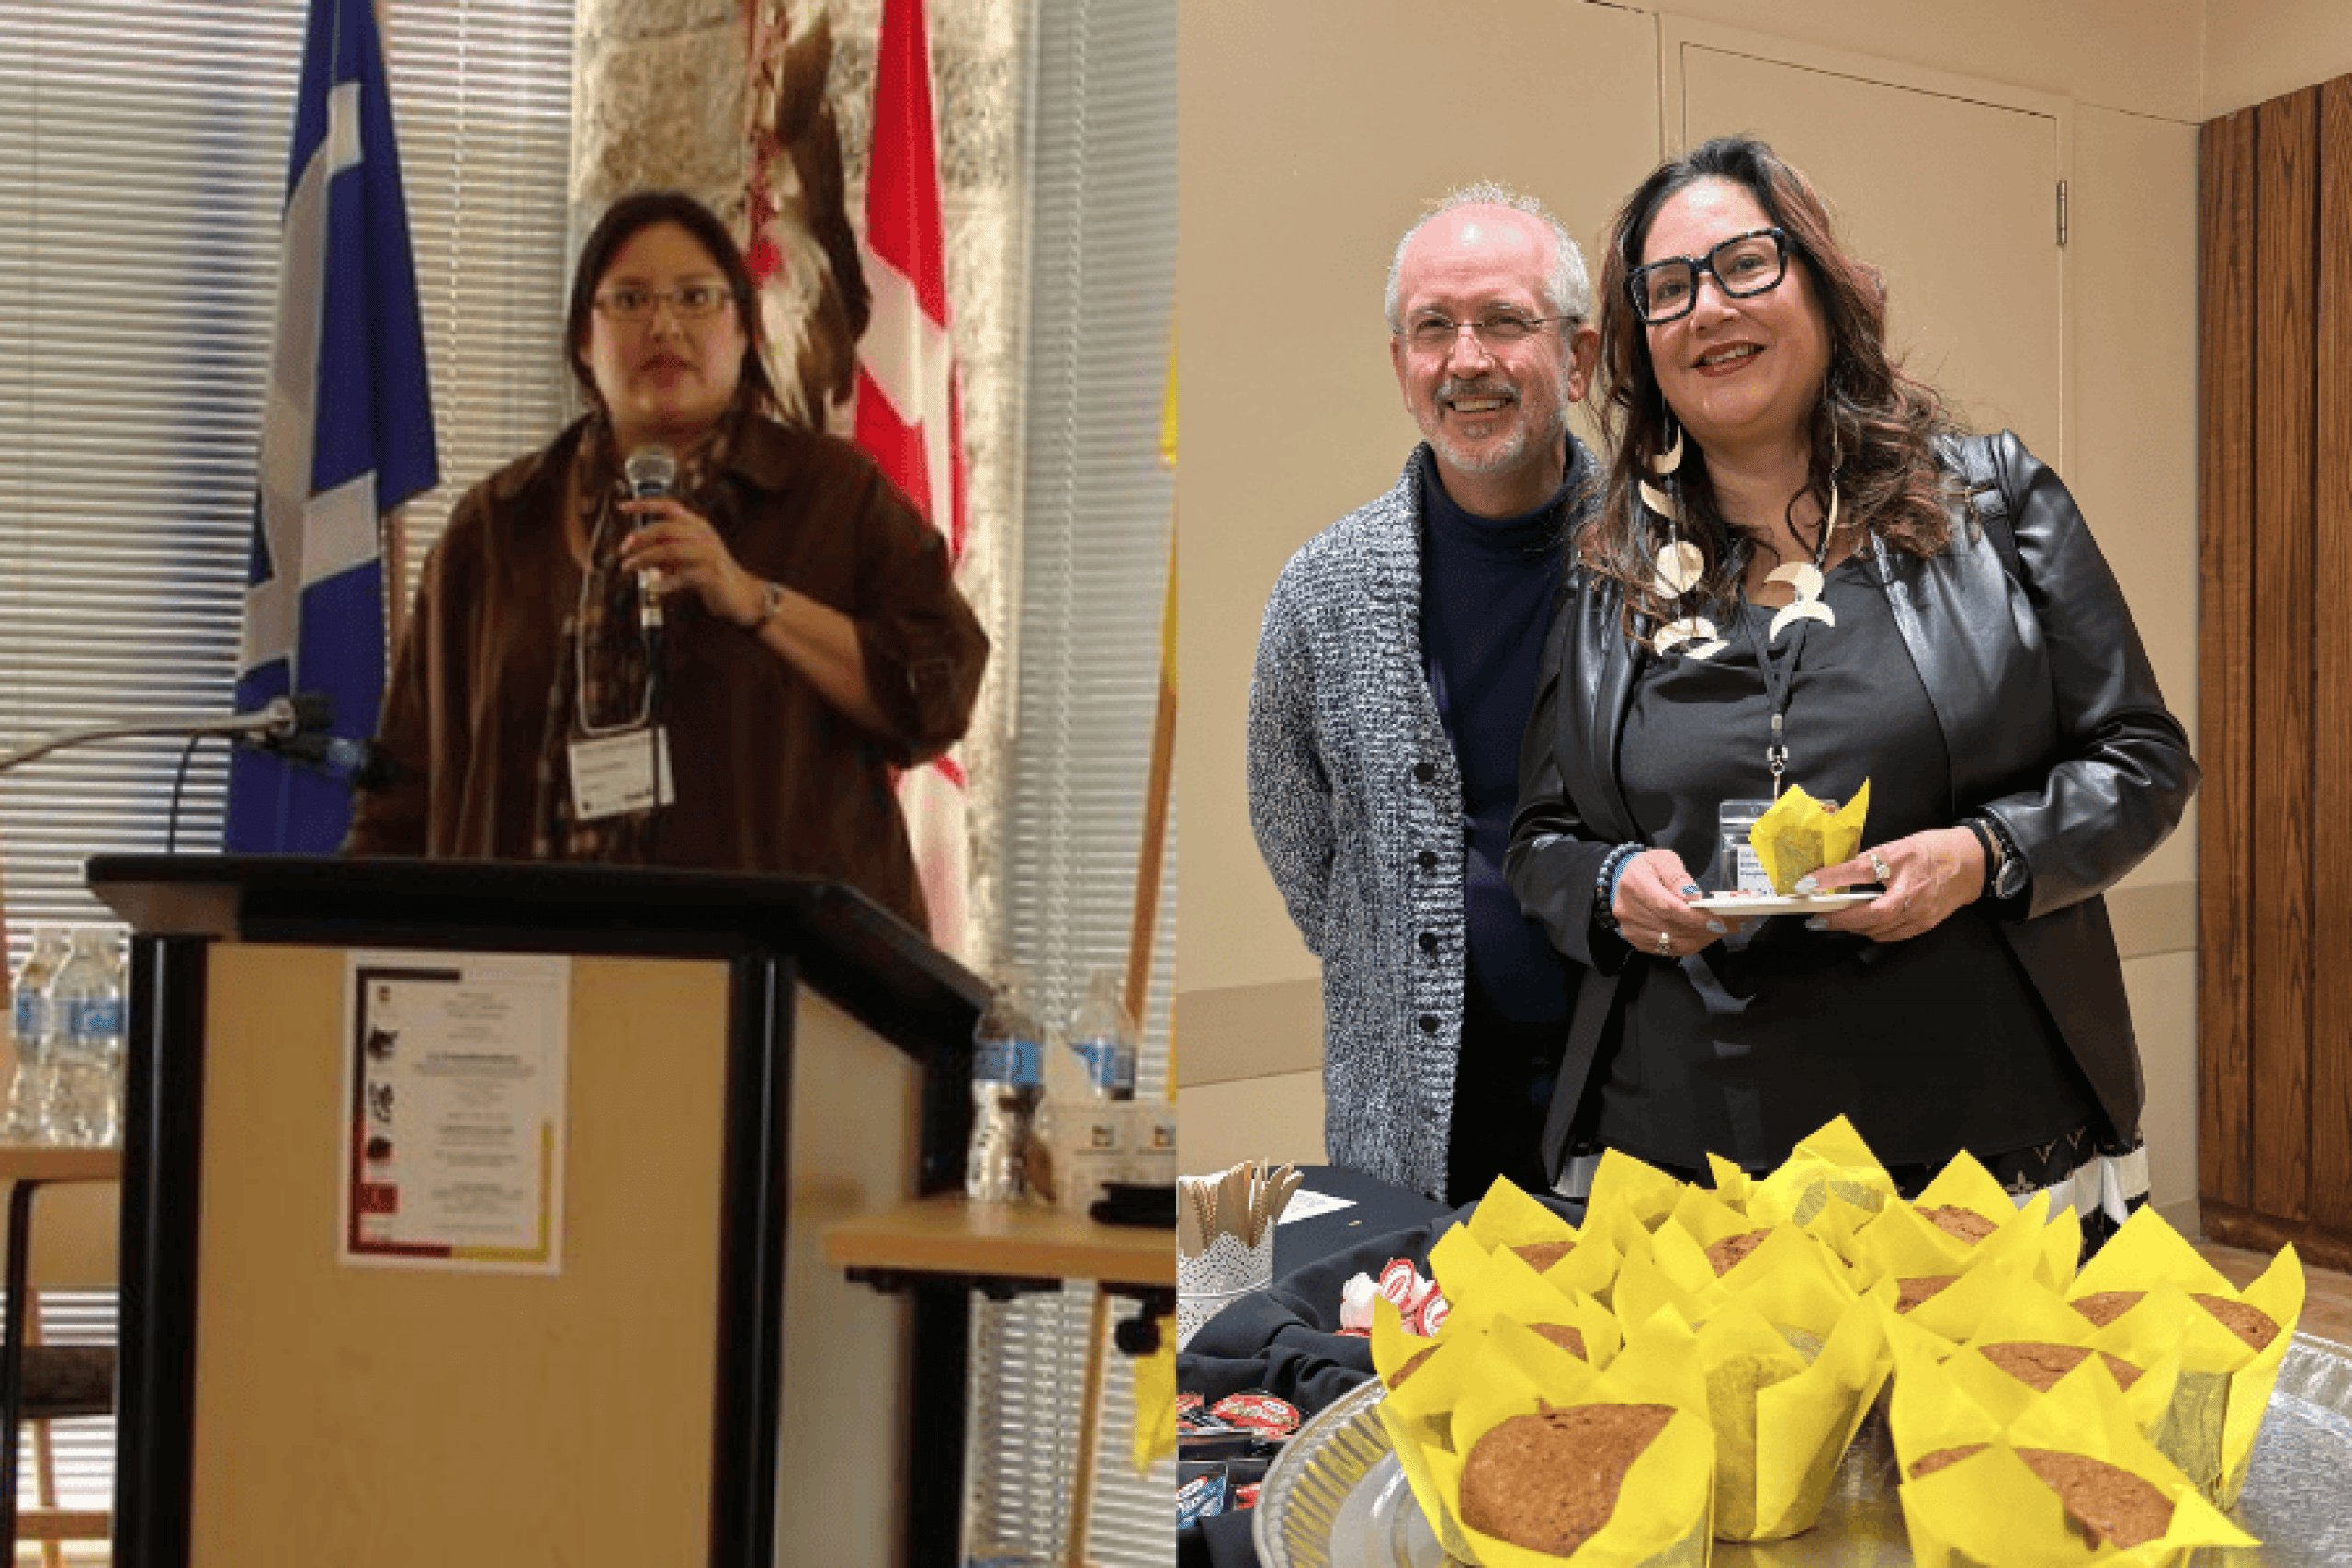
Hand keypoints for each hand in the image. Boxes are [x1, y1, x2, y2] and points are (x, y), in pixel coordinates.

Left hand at [616, 497, 763, 626]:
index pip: (669, 507)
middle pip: (665, 529)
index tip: (622, 507)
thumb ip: (665, 551)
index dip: (644, 505)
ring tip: (629, 568)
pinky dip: (664, 583)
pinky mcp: (711, 575)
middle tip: (622, 551)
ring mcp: (709, 554)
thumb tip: (636, 552)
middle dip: (639, 538)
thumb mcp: (687, 558)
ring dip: (644, 560)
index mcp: (698, 526)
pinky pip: (680, 577)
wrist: (742, 595)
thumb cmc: (711, 576)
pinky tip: (654, 588)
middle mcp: (704, 535)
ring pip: (669, 551)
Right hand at [1612, 848, 1743, 959]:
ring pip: (1671, 943)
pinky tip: (1700, 936)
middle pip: (1671, 928)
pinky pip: (1667, 950)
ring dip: (1698, 940)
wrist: (1624, 878)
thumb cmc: (1648, 867)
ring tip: (1716, 931)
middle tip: (1727, 926)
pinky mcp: (1636, 940)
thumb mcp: (1664, 860)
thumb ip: (1679, 877)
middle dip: (1703, 930)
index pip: (1668, 907)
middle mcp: (1629, 910)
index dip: (1694, 917)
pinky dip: (1687, 946)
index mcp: (1635, 884)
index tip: (1717, 921)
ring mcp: (1631, 928)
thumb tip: (1694, 897)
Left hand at [1800, 826, 1984, 941]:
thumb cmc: (1935, 850)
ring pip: (1879, 930)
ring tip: (1834, 922)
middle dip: (1838, 919)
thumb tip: (1839, 871)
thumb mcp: (1898, 846)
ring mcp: (1919, 914)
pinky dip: (1873, 932)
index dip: (1830, 877)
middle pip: (1868, 914)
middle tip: (1815, 919)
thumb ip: (1870, 860)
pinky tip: (1862, 926)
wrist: (1972, 862)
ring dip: (1853, 927)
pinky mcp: (1924, 925)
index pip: (1859, 870)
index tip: (1807, 883)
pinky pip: (1892, 935)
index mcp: (1902, 864)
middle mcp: (1911, 894)